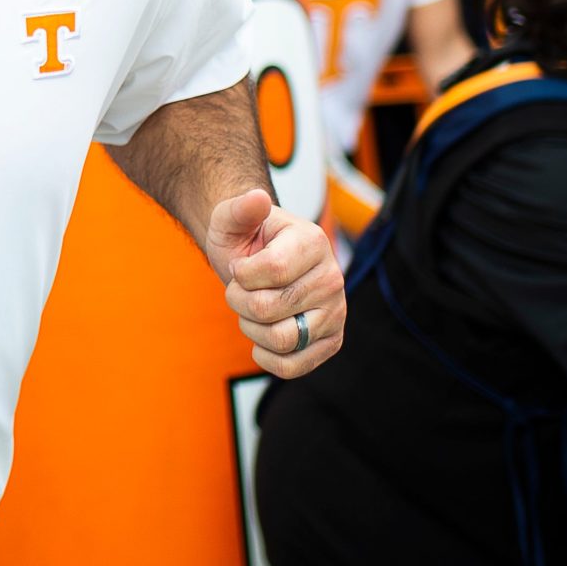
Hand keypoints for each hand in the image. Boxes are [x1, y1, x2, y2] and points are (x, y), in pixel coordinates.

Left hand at [206, 189, 345, 378]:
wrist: (256, 262)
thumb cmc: (243, 239)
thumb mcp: (230, 218)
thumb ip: (239, 208)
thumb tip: (256, 198)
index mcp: (313, 242)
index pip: (271, 270)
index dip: (240, 274)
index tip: (240, 265)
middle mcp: (332, 278)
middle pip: (268, 308)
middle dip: (238, 300)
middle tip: (241, 289)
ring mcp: (336, 312)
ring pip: (281, 340)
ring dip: (250, 328)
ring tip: (252, 309)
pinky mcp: (331, 342)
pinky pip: (293, 367)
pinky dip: (267, 356)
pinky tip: (262, 336)